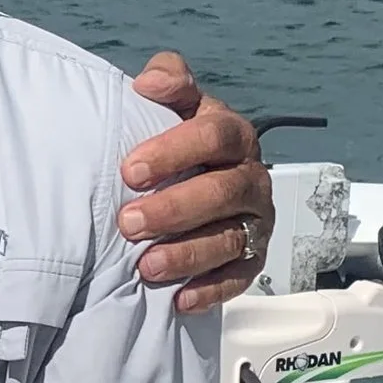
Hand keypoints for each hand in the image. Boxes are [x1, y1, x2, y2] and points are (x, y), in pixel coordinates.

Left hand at [119, 51, 273, 312]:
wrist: (194, 182)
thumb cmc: (176, 144)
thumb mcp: (175, 107)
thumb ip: (169, 82)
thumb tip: (149, 83)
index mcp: (232, 137)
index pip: (215, 136)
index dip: (175, 151)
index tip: (129, 171)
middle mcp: (250, 178)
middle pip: (223, 192)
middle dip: (174, 209)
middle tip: (128, 223)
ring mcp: (255, 221)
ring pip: (231, 239)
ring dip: (187, 255)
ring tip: (145, 266)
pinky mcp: (252, 259)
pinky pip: (239, 277)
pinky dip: (210, 290)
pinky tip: (180, 300)